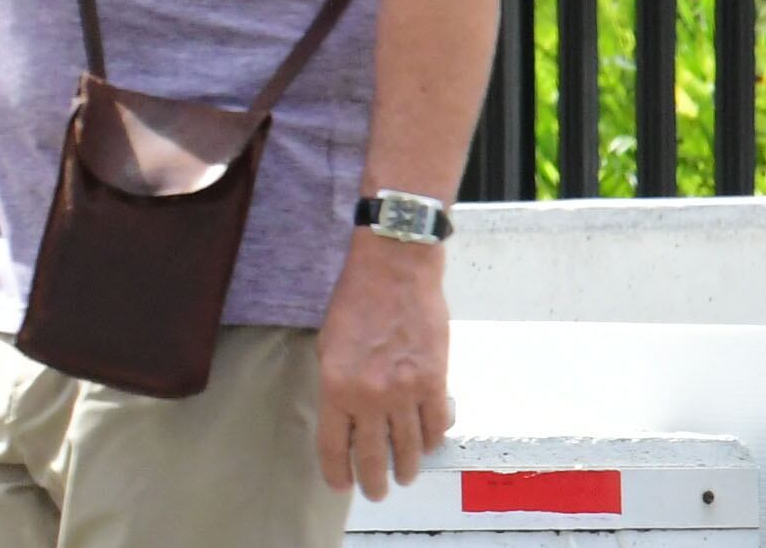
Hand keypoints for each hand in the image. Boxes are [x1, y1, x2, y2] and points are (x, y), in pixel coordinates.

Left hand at [316, 232, 452, 498]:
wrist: (395, 271)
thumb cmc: (356, 301)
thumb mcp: (329, 344)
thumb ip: (337, 384)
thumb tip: (347, 418)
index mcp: (335, 385)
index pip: (334, 444)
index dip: (337, 471)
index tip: (341, 485)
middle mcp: (370, 395)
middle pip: (372, 456)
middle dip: (374, 481)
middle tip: (376, 494)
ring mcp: (406, 392)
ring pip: (409, 448)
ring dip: (407, 467)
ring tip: (405, 476)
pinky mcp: (435, 382)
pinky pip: (436, 426)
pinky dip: (432, 440)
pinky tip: (427, 445)